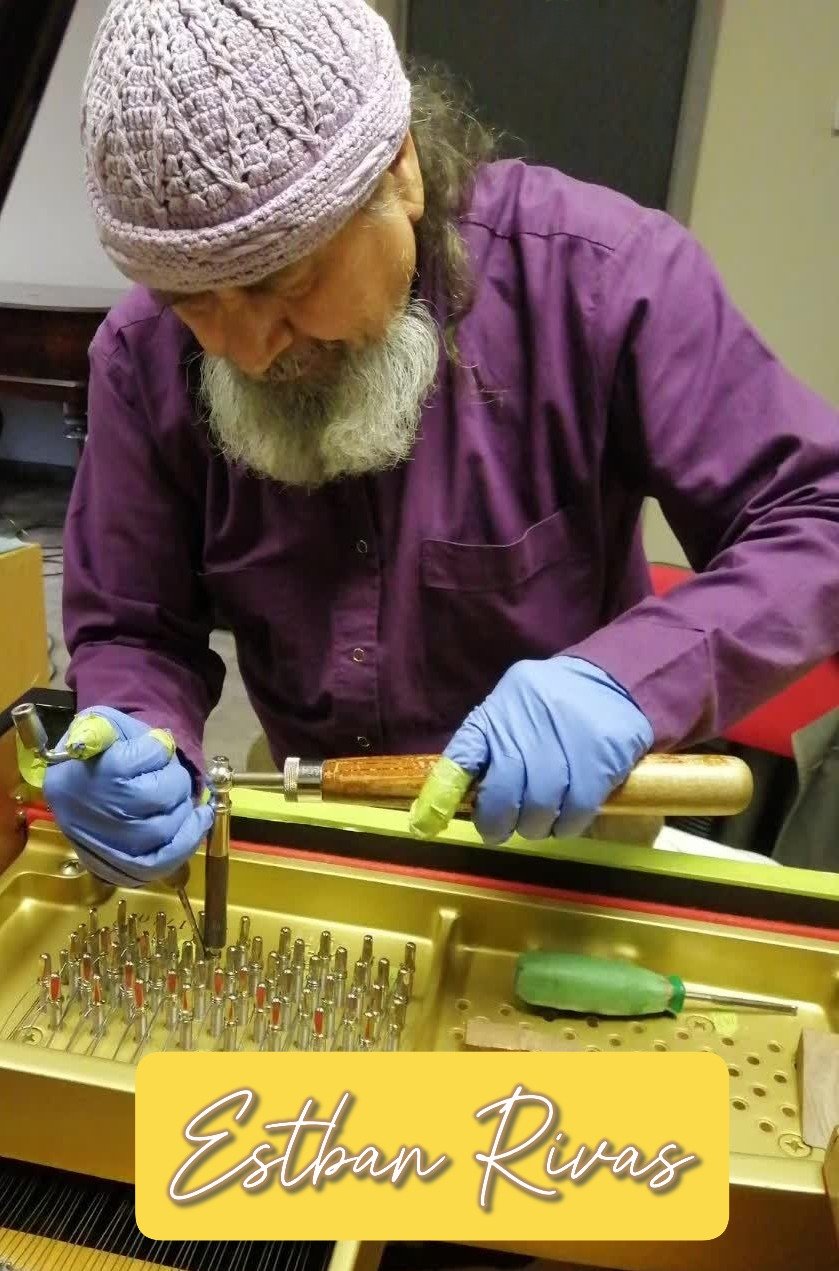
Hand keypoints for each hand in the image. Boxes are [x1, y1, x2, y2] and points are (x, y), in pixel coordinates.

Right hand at [43, 706, 213, 886]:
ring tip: (181, 798)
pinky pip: (161, 863)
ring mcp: (108, 844)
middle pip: (158, 796)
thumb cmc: (99, 752)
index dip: (157, 749)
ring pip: (164, 830)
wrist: (78, 787)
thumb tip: (144, 742)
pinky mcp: (120, 866)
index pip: (144, 756)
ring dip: (184, 810)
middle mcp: (96, 812)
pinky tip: (198, 821)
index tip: (154, 747)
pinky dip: (186, 842)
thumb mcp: (99, 724)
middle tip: (170, 776)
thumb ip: (112, 726)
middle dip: (175, 781)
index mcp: (88, 773)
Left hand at [416, 657, 653, 844]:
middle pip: (501, 793)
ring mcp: (564, 740)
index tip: (428, 823)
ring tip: (539, 822)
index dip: (444, 793)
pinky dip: (567, 825)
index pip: (463, 754)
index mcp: (497, 712)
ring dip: (535, 826)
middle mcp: (525, 724)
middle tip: (502, 829)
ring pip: (539, 807)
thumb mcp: (509, 713)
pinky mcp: (600, 758)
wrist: (611, 680)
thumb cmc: (549, 706)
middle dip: (497, 822)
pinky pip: (576, 810)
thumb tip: (451, 799)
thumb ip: (485, 750)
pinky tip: (566, 820)